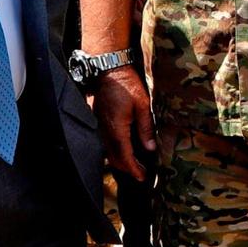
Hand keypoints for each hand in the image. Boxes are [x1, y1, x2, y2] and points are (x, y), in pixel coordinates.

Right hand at [94, 64, 156, 181]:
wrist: (108, 69)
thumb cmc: (127, 84)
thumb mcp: (142, 105)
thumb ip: (145, 128)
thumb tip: (150, 148)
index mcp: (117, 129)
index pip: (125, 157)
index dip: (134, 169)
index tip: (142, 177)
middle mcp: (105, 131)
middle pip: (114, 158)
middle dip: (127, 168)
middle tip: (140, 173)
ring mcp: (99, 126)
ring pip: (108, 151)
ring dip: (120, 160)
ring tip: (134, 163)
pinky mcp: (97, 121)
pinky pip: (105, 142)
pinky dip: (114, 150)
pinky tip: (123, 148)